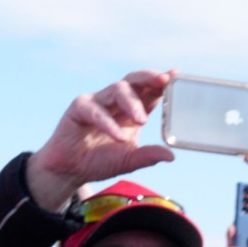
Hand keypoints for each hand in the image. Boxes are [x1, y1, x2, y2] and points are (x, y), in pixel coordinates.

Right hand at [25, 70, 176, 210]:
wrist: (71, 170)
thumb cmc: (100, 160)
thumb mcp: (129, 160)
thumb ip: (148, 156)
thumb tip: (171, 156)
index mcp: (132, 109)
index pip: (149, 91)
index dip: (162, 83)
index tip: (176, 76)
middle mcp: (116, 101)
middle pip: (134, 80)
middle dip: (149, 78)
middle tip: (163, 82)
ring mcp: (97, 101)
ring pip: (117, 89)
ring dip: (132, 103)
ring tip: (141, 121)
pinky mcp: (79, 108)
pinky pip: (96, 111)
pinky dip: (108, 123)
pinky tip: (118, 136)